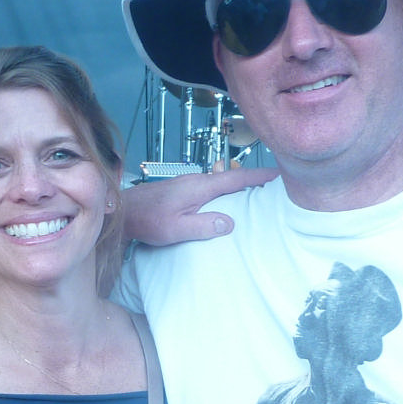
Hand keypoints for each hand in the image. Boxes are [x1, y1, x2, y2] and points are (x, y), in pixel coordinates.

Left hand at [122, 165, 279, 245]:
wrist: (121, 211)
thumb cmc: (146, 221)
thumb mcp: (175, 229)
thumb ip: (203, 225)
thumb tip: (231, 222)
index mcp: (200, 187)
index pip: (237, 178)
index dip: (260, 177)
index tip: (281, 174)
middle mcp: (196, 180)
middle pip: (232, 177)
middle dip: (255, 180)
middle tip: (277, 186)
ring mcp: (188, 184)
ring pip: (221, 182)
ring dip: (239, 186)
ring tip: (258, 194)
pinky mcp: (182, 190)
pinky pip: (211, 188)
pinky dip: (225, 191)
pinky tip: (227, 202)